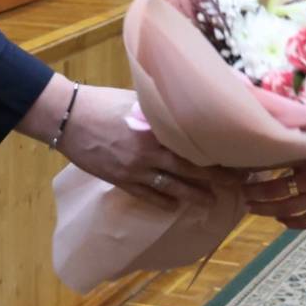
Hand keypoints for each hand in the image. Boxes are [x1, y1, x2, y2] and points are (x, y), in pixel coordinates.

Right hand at [22, 77, 232, 209]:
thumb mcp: (135, 98)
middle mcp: (150, 152)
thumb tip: (180, 107)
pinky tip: (174, 207)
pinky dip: (162, 202)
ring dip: (193, 195)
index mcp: (156, 129)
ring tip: (212, 202)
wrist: (69, 117)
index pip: (194, 144)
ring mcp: (135, 169)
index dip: (216, 152)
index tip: (235, 156)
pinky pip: (146, 195)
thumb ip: (159, 109)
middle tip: (236, 185)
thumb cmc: (102, 101)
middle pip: (190, 168)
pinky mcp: (120, 179)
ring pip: (172, 187)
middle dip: (215, 178)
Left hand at [243, 149, 305, 228]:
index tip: (242, 168)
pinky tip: (281, 220)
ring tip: (252, 208)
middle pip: (274, 189)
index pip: (274, 164)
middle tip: (242, 192)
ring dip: (265, 209)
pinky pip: (305, 221)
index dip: (257, 168)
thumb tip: (286, 136)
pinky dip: (290, 223)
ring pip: (285, 207)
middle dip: (254, 192)